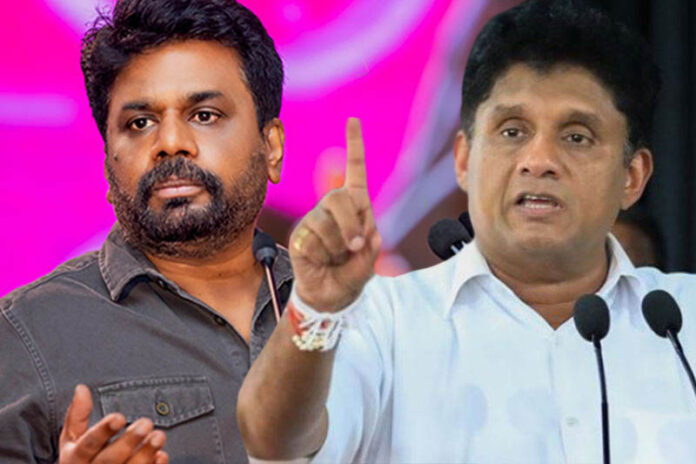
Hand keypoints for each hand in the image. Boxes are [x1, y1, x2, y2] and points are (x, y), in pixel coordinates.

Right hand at [59, 384, 167, 463]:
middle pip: (109, 460)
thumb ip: (77, 416)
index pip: (88, 445)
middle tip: (146, 423)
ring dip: (145, 454)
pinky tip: (161, 455)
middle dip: (128, 442)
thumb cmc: (80, 459)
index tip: (120, 417)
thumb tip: (81, 388)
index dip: (103, 432)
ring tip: (159, 436)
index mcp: (75, 459)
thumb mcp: (72, 440)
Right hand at [290, 118, 380, 310]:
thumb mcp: (370, 258)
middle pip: (338, 197)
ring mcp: (314, 220)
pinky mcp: (300, 236)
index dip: (354, 146)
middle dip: (350, 224)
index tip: (352, 121)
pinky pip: (311, 238)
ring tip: (338, 258)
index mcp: (354, 206)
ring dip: (338, 245)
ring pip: (325, 221)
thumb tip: (363, 229)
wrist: (330, 296)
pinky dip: (323, 254)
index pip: (354, 171)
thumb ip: (371, 241)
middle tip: (355, 246)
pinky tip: (322, 261)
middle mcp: (331, 207)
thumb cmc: (352, 273)